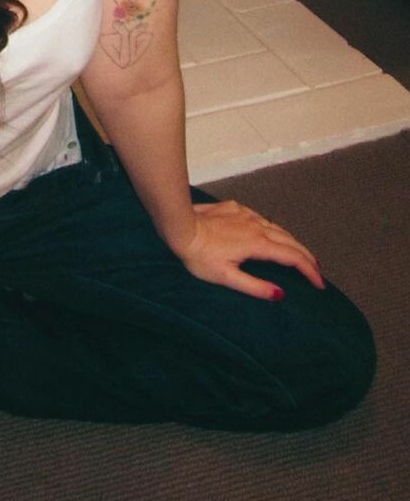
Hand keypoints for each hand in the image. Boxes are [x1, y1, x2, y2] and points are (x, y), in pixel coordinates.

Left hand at [173, 199, 325, 299]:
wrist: (179, 225)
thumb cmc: (199, 256)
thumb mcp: (226, 278)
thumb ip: (254, 286)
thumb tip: (281, 294)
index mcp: (258, 244)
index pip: (292, 258)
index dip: (309, 271)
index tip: (320, 283)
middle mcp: (257, 225)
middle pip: (290, 241)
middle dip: (306, 256)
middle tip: (316, 270)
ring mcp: (246, 214)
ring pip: (276, 227)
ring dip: (291, 241)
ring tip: (299, 253)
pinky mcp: (234, 207)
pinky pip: (259, 218)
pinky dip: (271, 228)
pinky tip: (269, 233)